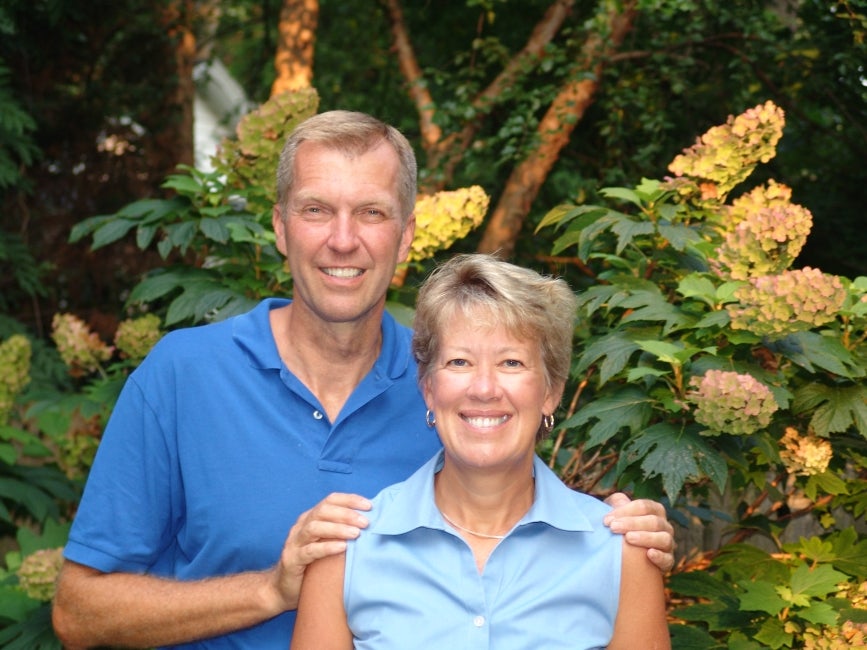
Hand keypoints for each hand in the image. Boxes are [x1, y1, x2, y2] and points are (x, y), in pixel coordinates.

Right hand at [267, 493, 371, 612]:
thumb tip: (369, 524)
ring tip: (356, 533)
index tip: (369, 506)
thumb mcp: (326, 544)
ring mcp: (294, 543)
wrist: (282, 589)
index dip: (350, 500)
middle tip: (365, 522)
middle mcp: (301, 526)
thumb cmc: (311, 565)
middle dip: (346, 514)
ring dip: (338, 528)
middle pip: (323, 511)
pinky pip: (309, 551)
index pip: (330, 500)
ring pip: (315, 528)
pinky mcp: (292, 560)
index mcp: (310, 518)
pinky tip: (341, 547)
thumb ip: (340, 532)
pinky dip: (326, 547)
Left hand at [603, 492, 674, 572]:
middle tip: (613, 527)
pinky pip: (668, 559)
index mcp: (655, 511)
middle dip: (632, 523)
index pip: (644, 507)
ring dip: (646, 538)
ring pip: (664, 538)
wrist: (631, 559)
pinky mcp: (668, 561)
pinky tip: (649, 554)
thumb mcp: (619, 514)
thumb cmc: (623, 529)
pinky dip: (660, 556)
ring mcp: (668, 544)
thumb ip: (617, 503)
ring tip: (628, 538)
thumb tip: (616, 500)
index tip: (607, 520)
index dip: (625, 511)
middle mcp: (664, 526)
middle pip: (653, 521)